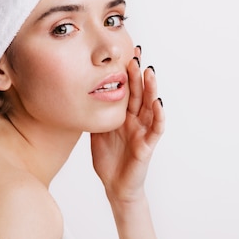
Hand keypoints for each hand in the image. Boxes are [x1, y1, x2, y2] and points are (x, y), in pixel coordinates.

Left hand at [90, 46, 164, 203]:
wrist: (115, 185)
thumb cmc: (108, 158)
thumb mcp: (97, 131)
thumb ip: (95, 113)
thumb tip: (79, 93)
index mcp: (124, 115)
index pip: (128, 89)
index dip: (127, 73)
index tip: (126, 53)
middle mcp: (136, 120)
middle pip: (139, 92)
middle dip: (138, 74)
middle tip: (135, 55)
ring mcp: (143, 131)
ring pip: (150, 106)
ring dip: (151, 88)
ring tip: (149, 72)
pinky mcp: (147, 145)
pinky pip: (156, 128)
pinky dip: (159, 115)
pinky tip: (158, 102)